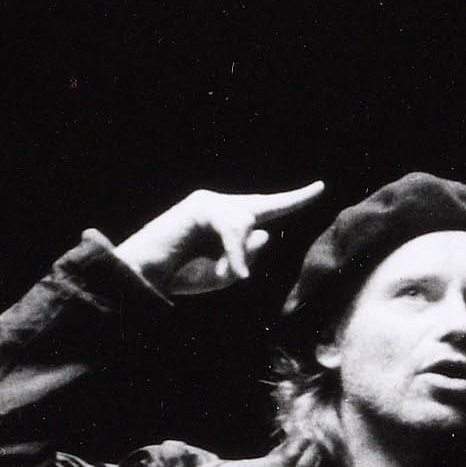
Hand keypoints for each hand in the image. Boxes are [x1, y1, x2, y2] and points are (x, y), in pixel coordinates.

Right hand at [111, 182, 326, 299]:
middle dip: (279, 212)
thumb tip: (265, 231)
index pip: (268, 209)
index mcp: (229, 225)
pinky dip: (231, 253)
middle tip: (294, 212)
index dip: (295, 199)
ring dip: (237, 254)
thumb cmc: (183, 277)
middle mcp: (221, 208)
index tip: (321, 188)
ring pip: (244, 223)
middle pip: (259, 212)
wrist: (144, 278)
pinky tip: (229, 273)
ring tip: (228, 275)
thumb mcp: (226, 275)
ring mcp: (209, 203)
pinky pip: (230, 228)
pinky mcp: (199, 206)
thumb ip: (247, 255)